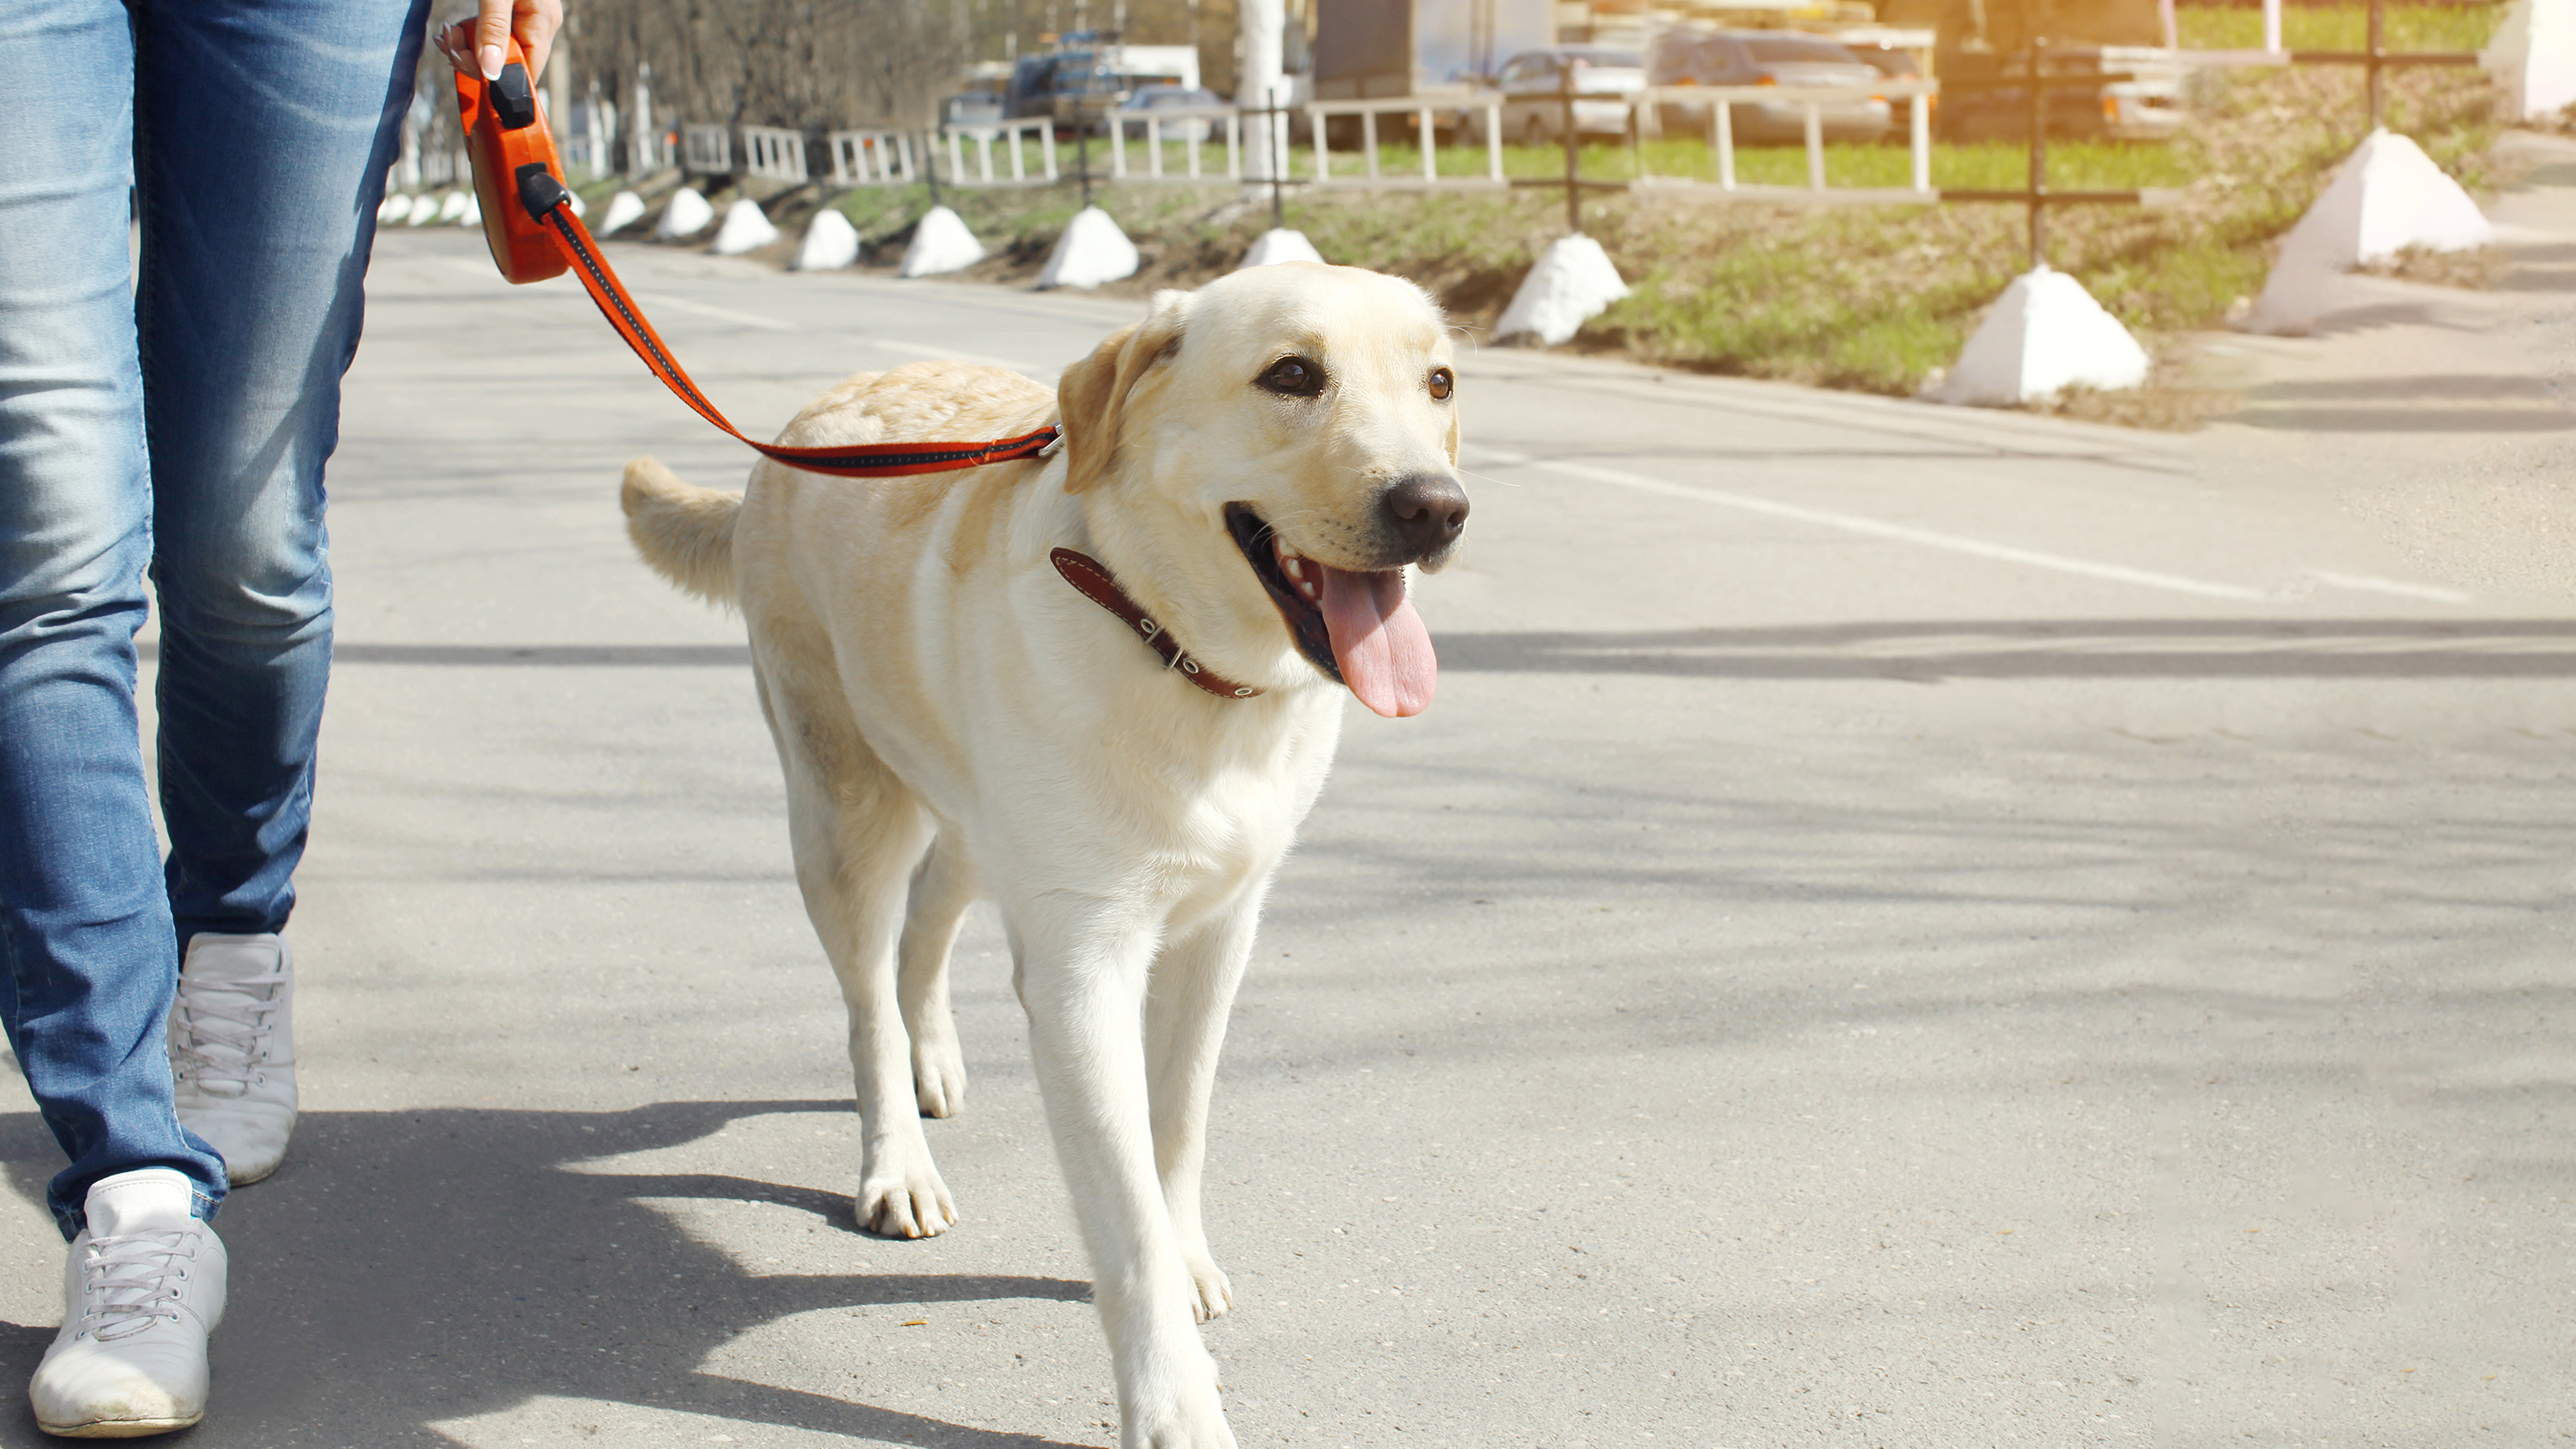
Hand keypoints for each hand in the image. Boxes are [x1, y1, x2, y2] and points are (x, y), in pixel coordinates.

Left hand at [435, 0, 561, 83]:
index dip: (498, 79)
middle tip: (447, 43)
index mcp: (543, 21)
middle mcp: (537, 23)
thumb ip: (493, 28)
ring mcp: (522, 17)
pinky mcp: (505, 10)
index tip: (467, 67)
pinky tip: (451, 28)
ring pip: (493, 51)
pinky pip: (487, 35)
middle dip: (473, 59)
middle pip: (507, 63)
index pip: (528, 72)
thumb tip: (491, 73)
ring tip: (446, 32)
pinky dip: (467, 35)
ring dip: (465, 48)